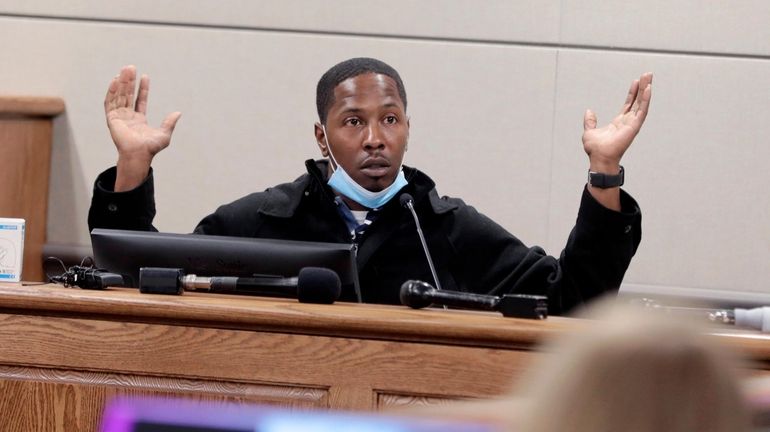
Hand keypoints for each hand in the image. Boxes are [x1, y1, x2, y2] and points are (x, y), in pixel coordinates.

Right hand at [104, 65, 180, 190]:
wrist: (139, 154)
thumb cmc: (150, 148)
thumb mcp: (164, 134)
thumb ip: (169, 122)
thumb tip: (178, 113)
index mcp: (138, 120)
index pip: (140, 100)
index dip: (143, 88)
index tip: (145, 76)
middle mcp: (127, 117)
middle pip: (128, 95)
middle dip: (129, 81)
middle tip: (131, 67)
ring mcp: (119, 117)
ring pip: (119, 96)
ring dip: (121, 83)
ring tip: (125, 70)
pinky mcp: (111, 118)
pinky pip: (110, 102)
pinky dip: (112, 91)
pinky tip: (115, 81)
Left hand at [582, 72, 652, 169]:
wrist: (599, 157)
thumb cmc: (595, 149)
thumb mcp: (589, 131)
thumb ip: (590, 121)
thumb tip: (589, 112)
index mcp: (619, 122)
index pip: (628, 104)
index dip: (633, 93)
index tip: (636, 82)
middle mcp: (628, 122)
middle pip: (638, 101)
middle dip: (643, 87)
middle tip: (648, 75)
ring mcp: (632, 123)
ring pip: (642, 103)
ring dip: (646, 90)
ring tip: (649, 78)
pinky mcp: (634, 126)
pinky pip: (642, 110)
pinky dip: (646, 100)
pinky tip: (648, 89)